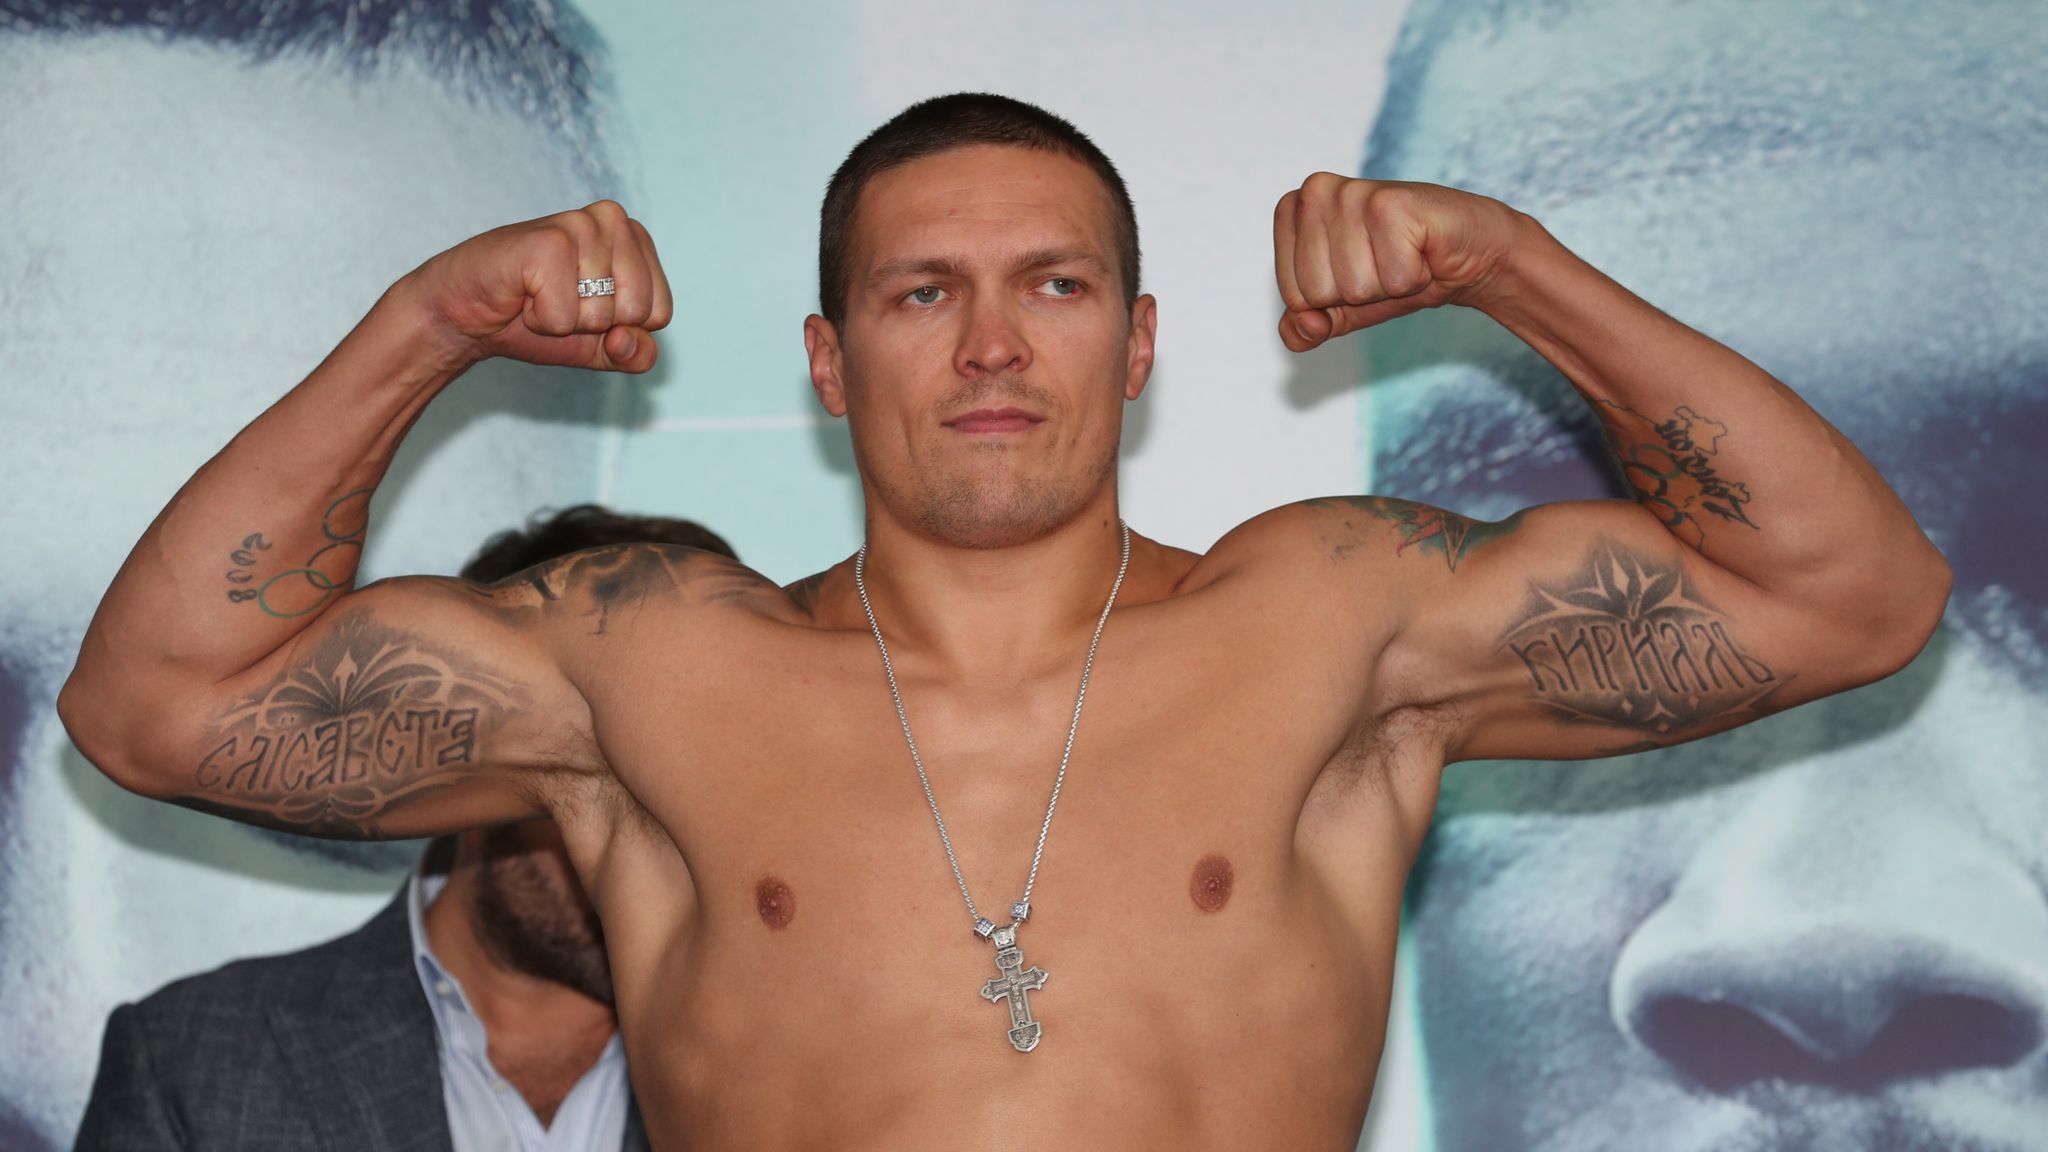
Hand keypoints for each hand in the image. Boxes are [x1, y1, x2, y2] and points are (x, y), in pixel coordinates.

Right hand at [399, 200, 671, 372]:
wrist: (468, 316)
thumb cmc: (535, 321)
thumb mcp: (599, 346)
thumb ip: (636, 353)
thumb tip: (628, 340)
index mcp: (634, 237)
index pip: (661, 312)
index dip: (621, 329)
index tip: (584, 309)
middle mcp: (612, 220)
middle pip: (638, 312)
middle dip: (594, 326)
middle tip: (558, 302)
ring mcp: (580, 225)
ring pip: (603, 314)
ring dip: (564, 322)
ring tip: (538, 295)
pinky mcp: (548, 241)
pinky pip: (566, 316)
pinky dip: (542, 320)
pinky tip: (522, 293)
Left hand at [1274, 175, 1521, 351]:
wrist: (1463, 254)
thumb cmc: (1395, 272)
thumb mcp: (1340, 309)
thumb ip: (1305, 327)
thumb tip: (1304, 328)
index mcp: (1291, 210)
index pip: (1293, 296)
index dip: (1330, 300)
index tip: (1357, 270)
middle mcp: (1314, 192)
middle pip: (1317, 292)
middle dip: (1358, 294)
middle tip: (1383, 264)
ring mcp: (1351, 193)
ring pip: (1353, 287)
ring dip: (1387, 285)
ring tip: (1403, 255)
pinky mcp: (1391, 203)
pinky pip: (1392, 279)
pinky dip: (1413, 277)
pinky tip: (1422, 251)